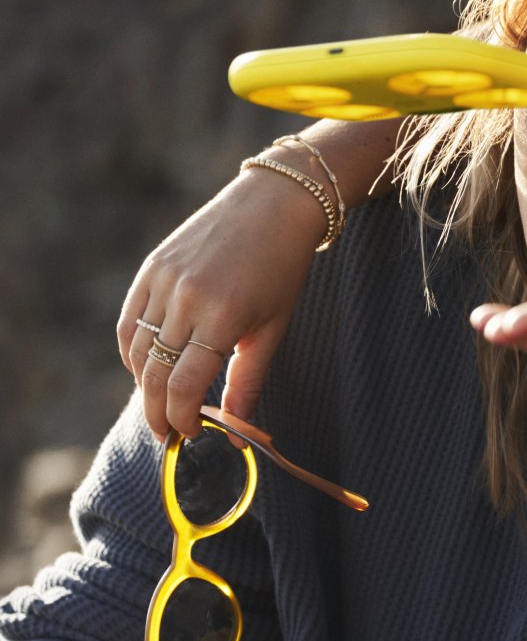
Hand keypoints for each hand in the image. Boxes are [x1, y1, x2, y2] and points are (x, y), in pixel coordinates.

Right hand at [118, 163, 324, 439]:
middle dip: (158, 411)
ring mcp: (164, 281)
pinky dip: (132, 352)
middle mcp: (186, 298)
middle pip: (155, 374)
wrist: (273, 205)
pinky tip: (146, 368)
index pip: (185, 385)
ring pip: (137, 350)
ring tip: (160, 404)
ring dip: (143, 384)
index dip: (182, 418)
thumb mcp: (274, 327)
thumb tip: (237, 433)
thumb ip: (250, 381)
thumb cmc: (283, 269)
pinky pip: (130, 322)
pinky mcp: (151, 267)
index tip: (191, 435)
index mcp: (222, 316)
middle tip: (168, 433)